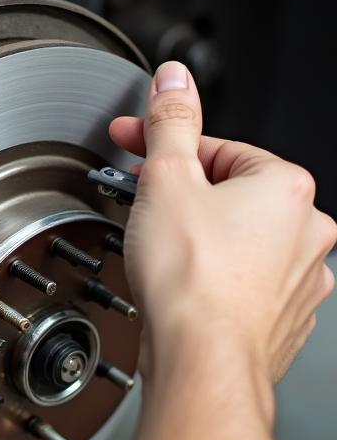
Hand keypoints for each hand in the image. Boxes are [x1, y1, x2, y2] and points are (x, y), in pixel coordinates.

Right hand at [110, 61, 335, 392]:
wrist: (202, 360)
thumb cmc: (191, 279)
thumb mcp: (166, 177)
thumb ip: (170, 121)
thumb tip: (174, 80)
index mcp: (287, 188)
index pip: (216, 148)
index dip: (165, 147)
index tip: (132, 148)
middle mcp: (307, 232)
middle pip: (229, 193)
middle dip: (182, 196)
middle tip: (143, 206)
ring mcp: (300, 280)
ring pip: (238, 240)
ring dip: (199, 238)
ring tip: (163, 253)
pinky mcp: (283, 319)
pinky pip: (242, 282)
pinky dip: (213, 278)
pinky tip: (184, 286)